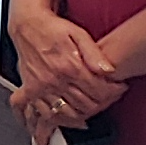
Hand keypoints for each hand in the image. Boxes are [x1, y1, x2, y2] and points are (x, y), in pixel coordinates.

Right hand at [11, 7, 125, 116]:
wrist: (26, 24)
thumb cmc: (52, 28)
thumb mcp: (78, 34)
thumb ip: (94, 53)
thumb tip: (109, 70)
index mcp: (69, 66)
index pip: (99, 91)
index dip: (114, 92)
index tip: (119, 88)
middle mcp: (54, 79)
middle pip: (86, 105)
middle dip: (102, 104)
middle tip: (107, 98)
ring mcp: (41, 87)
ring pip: (67, 114)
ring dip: (82, 115)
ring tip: (90, 107)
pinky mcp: (30, 90)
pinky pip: (43, 112)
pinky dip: (56, 119)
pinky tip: (63, 119)